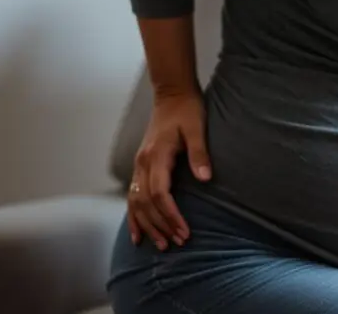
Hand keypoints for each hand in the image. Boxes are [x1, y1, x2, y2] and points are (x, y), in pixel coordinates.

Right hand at [127, 92, 211, 250]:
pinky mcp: (140, 166)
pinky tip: (137, 233)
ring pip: (136, 202)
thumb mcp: (197, 128)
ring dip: (147, 225)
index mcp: (156, 155)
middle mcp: (143, 162)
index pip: (160, 193)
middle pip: (146, 202)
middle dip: (161, 225)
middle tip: (176, 243)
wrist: (172, 94)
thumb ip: (199, 153)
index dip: (171, 215)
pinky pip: (132, 196)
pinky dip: (134, 216)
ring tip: (160, 244)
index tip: (184, 231)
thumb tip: (205, 178)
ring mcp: (139, 164)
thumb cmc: (187, 110)